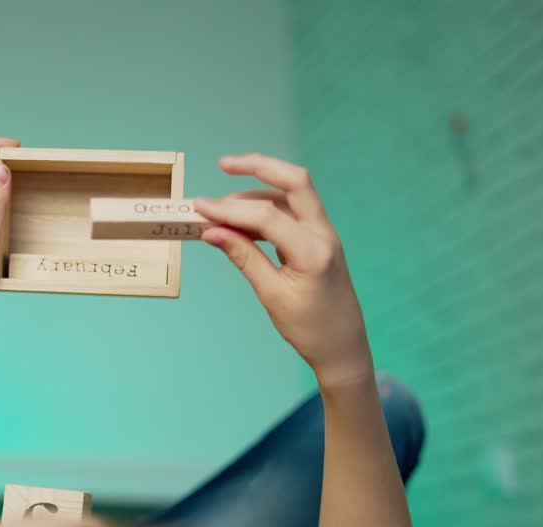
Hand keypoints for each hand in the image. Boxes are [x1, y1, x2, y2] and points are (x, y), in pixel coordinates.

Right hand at [195, 154, 372, 387]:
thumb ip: (243, 257)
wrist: (343, 347)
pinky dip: (267, 208)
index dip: (229, 209)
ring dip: (258, 192)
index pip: (266, 216)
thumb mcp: (271, 295)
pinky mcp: (319, 239)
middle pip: (294, 181)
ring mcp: (324, 234)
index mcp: (313, 251)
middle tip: (224, 164)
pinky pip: (293, 212)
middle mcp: (323, 234)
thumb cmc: (309, 328)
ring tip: (222, 208)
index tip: (199, 208)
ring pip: (292, 194)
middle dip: (259, 166)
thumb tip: (212, 231)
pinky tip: (242, 221)